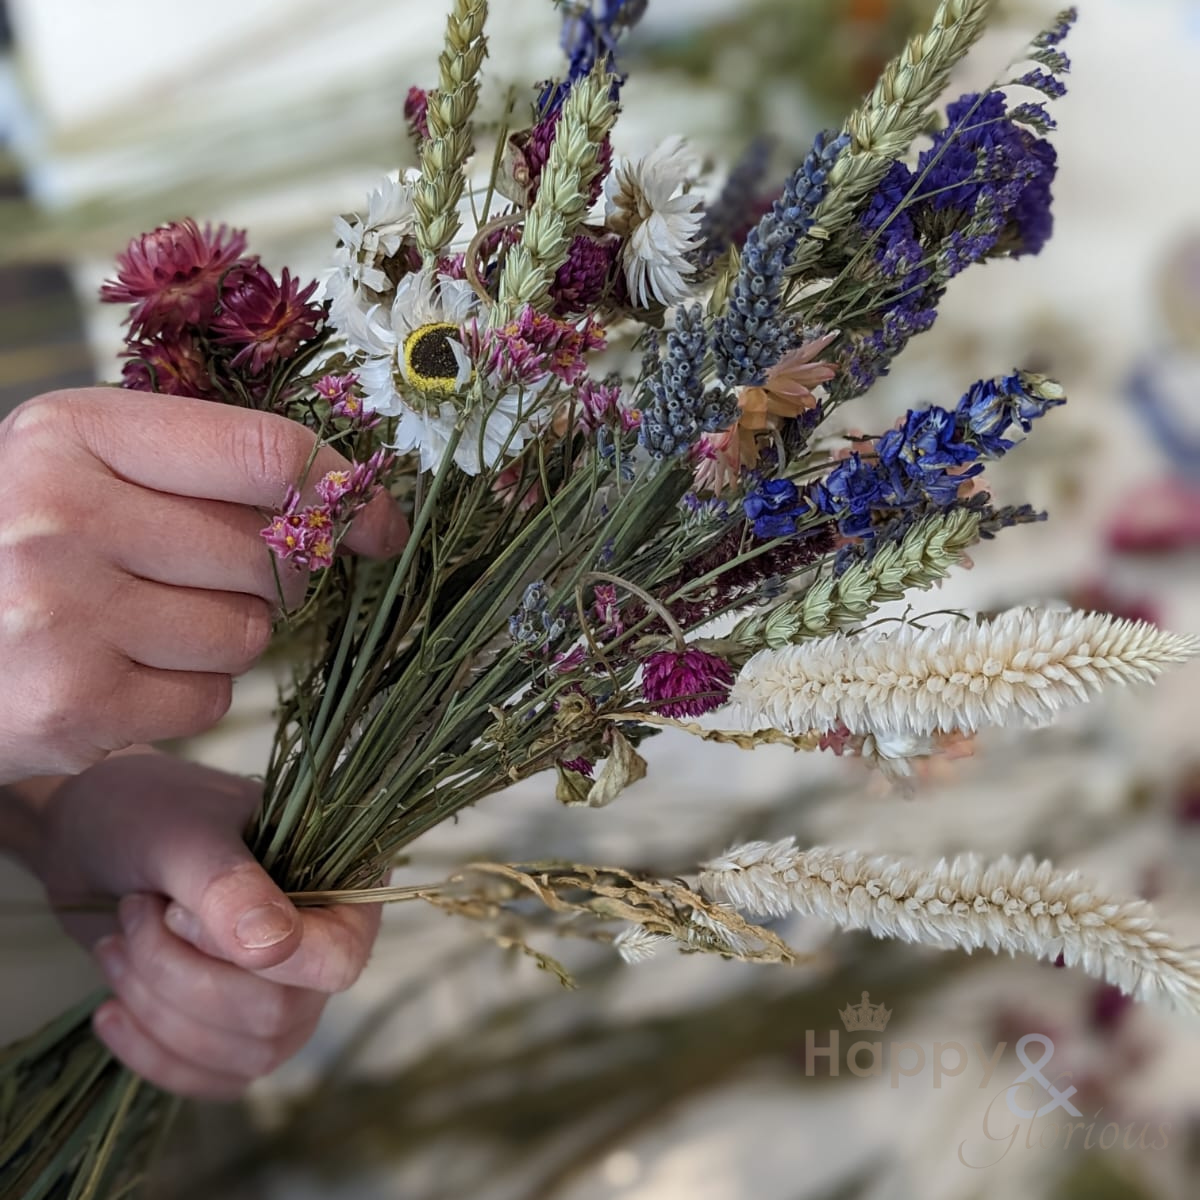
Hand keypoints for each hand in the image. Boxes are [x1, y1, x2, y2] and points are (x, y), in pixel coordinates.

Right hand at [0, 387, 407, 782]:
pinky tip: (118, 673)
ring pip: (248, 634)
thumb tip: (355, 503)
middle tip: (193, 578)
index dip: (341, 489)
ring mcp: (61, 614)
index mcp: (73, 434)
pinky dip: (183, 695)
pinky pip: (208, 701)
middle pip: (269, 555)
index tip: (377, 521)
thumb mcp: (88, 469)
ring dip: (221, 639)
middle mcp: (60, 515)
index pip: (264, 451)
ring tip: (138, 625)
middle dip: (266, 578)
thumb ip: (208, 469)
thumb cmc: (22, 544)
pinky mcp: (73, 704)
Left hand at [25, 750, 380, 1098]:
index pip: (336, 957)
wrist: (92, 832)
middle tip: (135, 914)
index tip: (179, 914)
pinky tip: (111, 1010)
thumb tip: (275, 948)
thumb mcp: (183, 836)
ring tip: (119, 943)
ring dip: (159, 1008)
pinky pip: (214, 1081)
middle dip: (182, 978)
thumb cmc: (146, 813)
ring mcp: (287, 992)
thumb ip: (229, 887)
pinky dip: (151, 1054)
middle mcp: (326, 942)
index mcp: (343, 880)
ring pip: (244, 1054)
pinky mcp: (238, 1030)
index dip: (260, 958)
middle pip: (278, 1017)